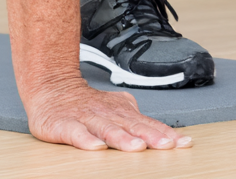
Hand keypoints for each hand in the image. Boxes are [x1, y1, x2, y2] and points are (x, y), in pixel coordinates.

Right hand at [26, 78, 192, 149]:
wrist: (52, 88)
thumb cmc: (87, 104)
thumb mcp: (115, 109)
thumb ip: (136, 120)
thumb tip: (162, 131)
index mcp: (121, 111)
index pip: (147, 123)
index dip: (165, 133)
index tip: (183, 142)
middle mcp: (107, 114)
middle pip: (132, 126)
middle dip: (151, 136)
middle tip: (167, 145)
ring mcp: (86, 118)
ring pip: (107, 129)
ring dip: (123, 139)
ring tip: (137, 147)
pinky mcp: (64, 125)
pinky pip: (76, 133)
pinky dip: (86, 140)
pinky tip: (96, 148)